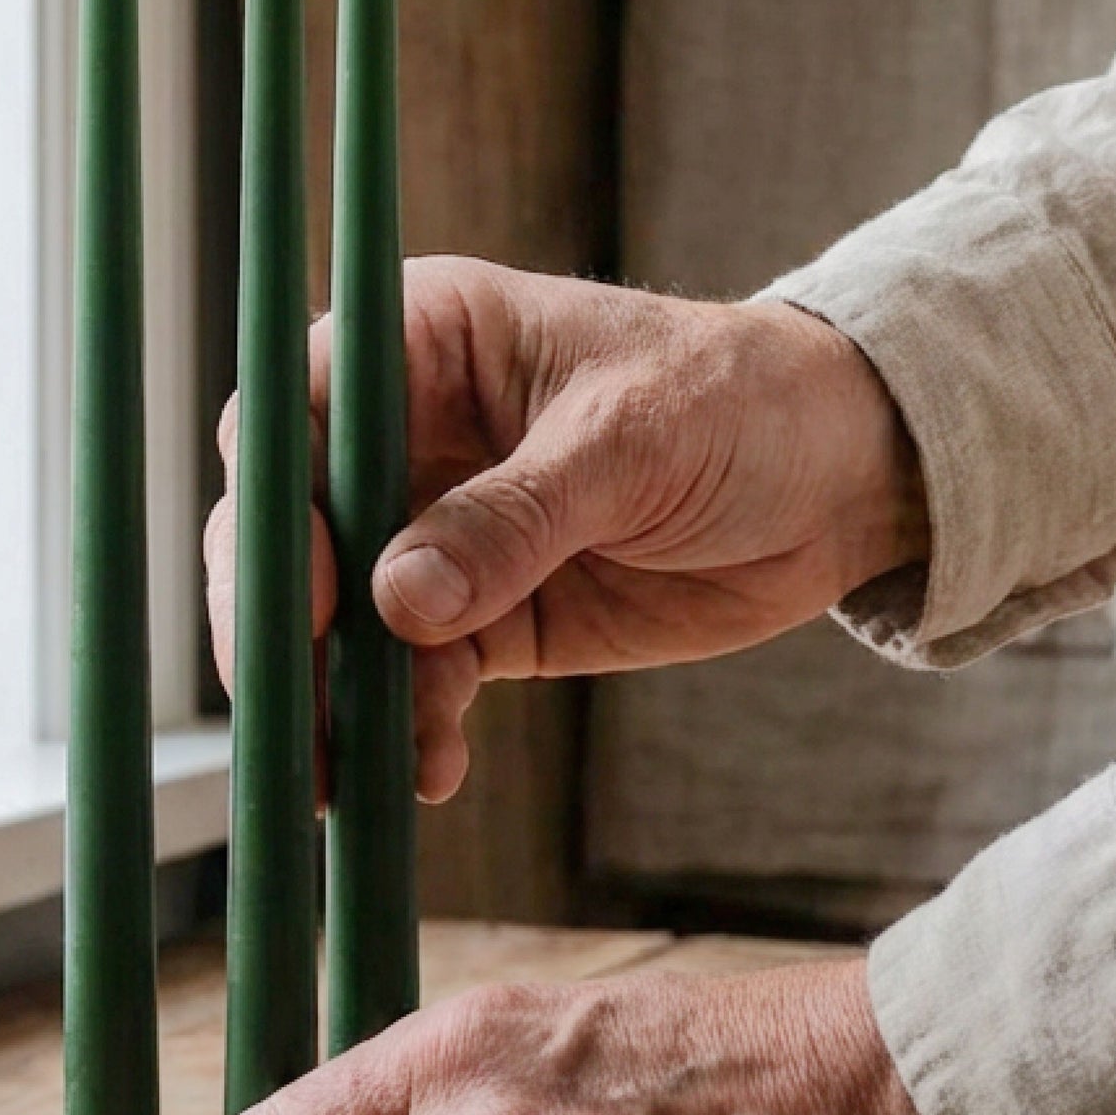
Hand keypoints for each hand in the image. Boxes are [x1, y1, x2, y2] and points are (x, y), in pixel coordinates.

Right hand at [205, 258, 927, 801]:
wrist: (840, 482)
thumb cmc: (739, 404)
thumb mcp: (631, 443)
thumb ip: (514, 519)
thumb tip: (396, 600)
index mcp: (423, 341)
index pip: (295, 414)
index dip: (275, 503)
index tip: (304, 592)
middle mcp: (406, 434)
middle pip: (290, 529)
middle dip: (281, 624)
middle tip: (293, 708)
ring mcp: (438, 532)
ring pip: (337, 620)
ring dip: (336, 697)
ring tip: (349, 773)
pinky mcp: (483, 616)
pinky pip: (415, 677)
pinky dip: (410, 726)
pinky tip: (430, 770)